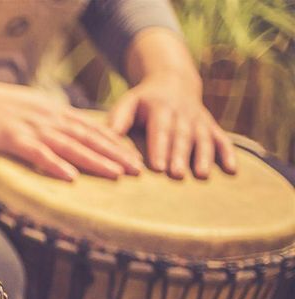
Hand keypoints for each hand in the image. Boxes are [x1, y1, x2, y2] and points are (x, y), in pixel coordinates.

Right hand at [0, 71, 143, 180]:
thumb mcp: (27, 108)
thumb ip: (46, 120)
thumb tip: (63, 133)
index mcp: (52, 110)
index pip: (91, 126)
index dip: (114, 141)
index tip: (134, 155)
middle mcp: (48, 117)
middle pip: (88, 136)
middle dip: (115, 153)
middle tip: (138, 169)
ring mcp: (31, 127)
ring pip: (70, 145)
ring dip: (95, 160)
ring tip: (117, 174)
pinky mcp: (12, 139)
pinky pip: (38, 154)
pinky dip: (55, 165)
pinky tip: (71, 176)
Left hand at [108, 74, 237, 178]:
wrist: (173, 81)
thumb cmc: (143, 101)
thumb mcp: (128, 102)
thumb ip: (118, 119)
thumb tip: (108, 137)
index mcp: (160, 108)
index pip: (160, 129)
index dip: (160, 148)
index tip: (158, 167)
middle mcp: (183, 113)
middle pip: (182, 136)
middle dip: (180, 156)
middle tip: (176, 175)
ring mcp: (200, 120)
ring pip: (204, 139)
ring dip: (204, 157)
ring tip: (201, 175)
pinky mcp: (211, 126)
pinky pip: (223, 139)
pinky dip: (229, 154)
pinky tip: (232, 170)